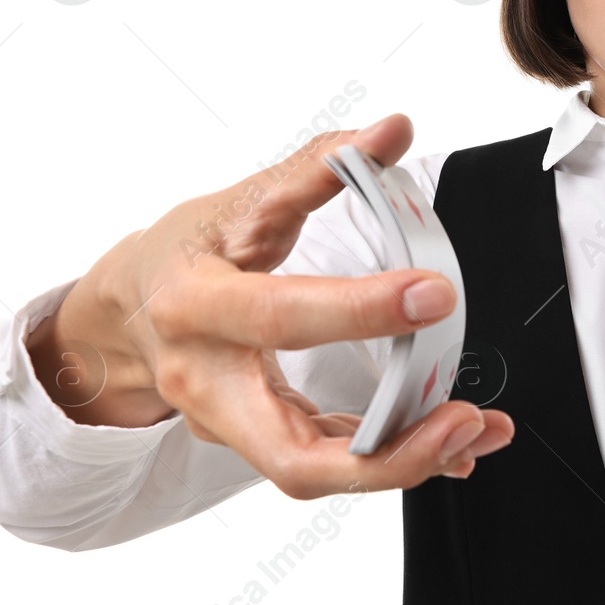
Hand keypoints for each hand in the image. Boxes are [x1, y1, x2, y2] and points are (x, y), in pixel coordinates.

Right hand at [27, 114, 513, 498]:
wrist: (126, 311)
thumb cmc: (189, 252)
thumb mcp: (240, 201)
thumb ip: (320, 166)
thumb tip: (391, 130)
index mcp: (195, 305)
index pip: (279, 315)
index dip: (359, 310)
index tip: (436, 294)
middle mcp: (207, 382)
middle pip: (290, 454)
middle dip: (384, 449)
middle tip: (464, 417)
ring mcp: (230, 425)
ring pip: (313, 474)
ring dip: (404, 461)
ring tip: (477, 431)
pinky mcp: (260, 441)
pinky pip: (329, 462)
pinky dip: (394, 455)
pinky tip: (455, 443)